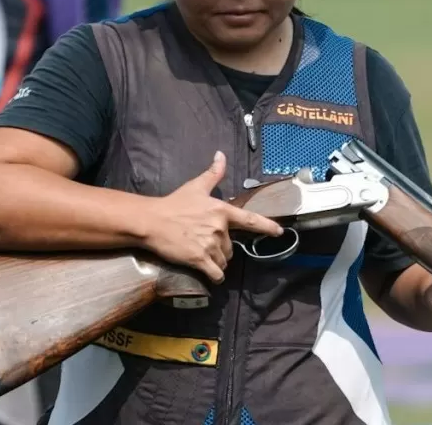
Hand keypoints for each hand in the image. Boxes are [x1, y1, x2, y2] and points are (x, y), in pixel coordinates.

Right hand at [142, 151, 284, 283]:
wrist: (152, 221)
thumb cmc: (174, 203)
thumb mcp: (196, 187)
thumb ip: (213, 173)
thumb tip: (221, 155)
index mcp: (222, 211)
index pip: (251, 220)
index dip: (267, 227)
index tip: (280, 232)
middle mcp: (220, 229)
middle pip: (231, 247)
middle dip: (222, 248)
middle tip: (205, 243)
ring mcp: (210, 245)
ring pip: (224, 261)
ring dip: (217, 261)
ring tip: (202, 255)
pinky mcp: (199, 259)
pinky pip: (216, 274)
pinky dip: (215, 276)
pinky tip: (210, 275)